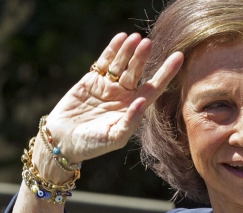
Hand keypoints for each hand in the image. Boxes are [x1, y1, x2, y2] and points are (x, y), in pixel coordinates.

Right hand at [43, 32, 183, 163]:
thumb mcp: (114, 138)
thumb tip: (141, 102)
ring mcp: (109, 86)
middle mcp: (124, 95)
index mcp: (134, 108)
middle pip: (137, 72)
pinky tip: (121, 38)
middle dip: (142, 58)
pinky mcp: (92, 80)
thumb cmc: (92, 145)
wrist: (63, 141)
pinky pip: (104, 62)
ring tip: (135, 38)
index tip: (179, 57)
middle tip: (148, 43)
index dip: (167, 72)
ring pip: (122, 64)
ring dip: (129, 51)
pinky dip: (112, 50)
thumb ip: (129, 121)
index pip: (155, 87)